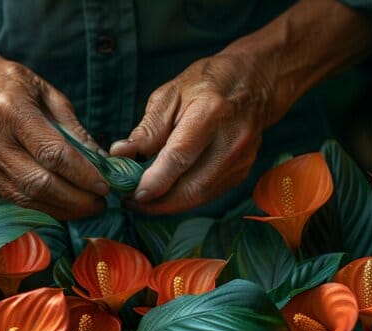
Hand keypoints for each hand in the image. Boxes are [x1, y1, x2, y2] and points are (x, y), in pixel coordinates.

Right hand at [0, 60, 108, 219]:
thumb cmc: (11, 86)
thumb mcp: (46, 93)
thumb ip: (73, 128)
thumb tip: (102, 162)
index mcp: (9, 108)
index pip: (51, 153)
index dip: (82, 174)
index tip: (105, 186)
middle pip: (37, 183)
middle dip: (74, 200)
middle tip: (99, 204)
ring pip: (23, 198)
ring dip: (59, 208)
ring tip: (84, 207)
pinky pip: (9, 198)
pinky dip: (38, 205)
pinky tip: (57, 203)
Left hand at [111, 50, 272, 213]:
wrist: (252, 84)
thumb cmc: (205, 85)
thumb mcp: (169, 95)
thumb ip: (147, 129)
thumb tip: (120, 155)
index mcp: (211, 112)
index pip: (179, 157)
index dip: (155, 181)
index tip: (132, 194)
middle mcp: (231, 139)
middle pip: (192, 187)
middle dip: (158, 203)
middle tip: (131, 202)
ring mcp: (241, 158)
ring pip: (200, 196)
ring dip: (169, 205)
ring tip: (144, 201)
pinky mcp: (243, 171)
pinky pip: (209, 194)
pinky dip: (185, 199)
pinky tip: (167, 193)